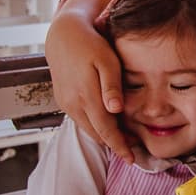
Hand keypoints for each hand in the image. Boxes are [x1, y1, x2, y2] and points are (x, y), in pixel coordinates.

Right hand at [45, 0, 133, 162]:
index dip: (119, 146)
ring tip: (124, 138)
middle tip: (133, 149)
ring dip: (104, 136)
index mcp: (86, 96)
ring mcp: (66, 103)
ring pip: (87, 129)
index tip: (132, 159)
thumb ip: (111, 86)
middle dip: (114, 144)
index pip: (106, 130)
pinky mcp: (62, 100)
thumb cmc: (92, 45)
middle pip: (96, 134)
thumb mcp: (106, 61)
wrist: (63, 35)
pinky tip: (106, 122)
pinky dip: (94, 126)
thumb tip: (115, 110)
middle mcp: (73, 104)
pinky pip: (80, 119)